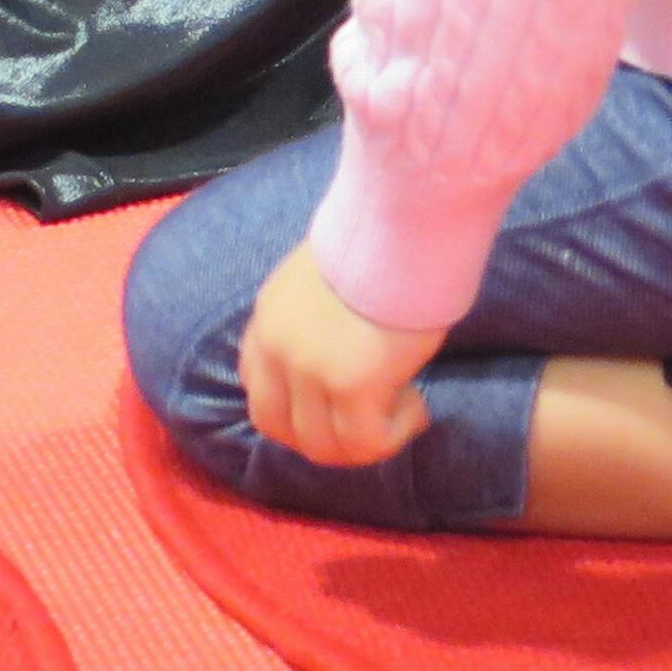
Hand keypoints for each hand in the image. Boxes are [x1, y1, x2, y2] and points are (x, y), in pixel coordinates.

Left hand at [239, 245, 442, 466]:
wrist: (404, 224)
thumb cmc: (380, 241)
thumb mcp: (322, 279)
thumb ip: (314, 317)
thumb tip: (341, 350)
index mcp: (267, 316)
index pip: (255, 384)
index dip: (294, 405)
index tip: (334, 401)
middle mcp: (276, 346)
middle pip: (276, 426)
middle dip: (320, 436)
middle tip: (367, 419)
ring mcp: (309, 369)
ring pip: (322, 446)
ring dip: (363, 440)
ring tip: (403, 405)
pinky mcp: (351, 386)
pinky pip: (365, 443)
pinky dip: (393, 435)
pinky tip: (416, 406)